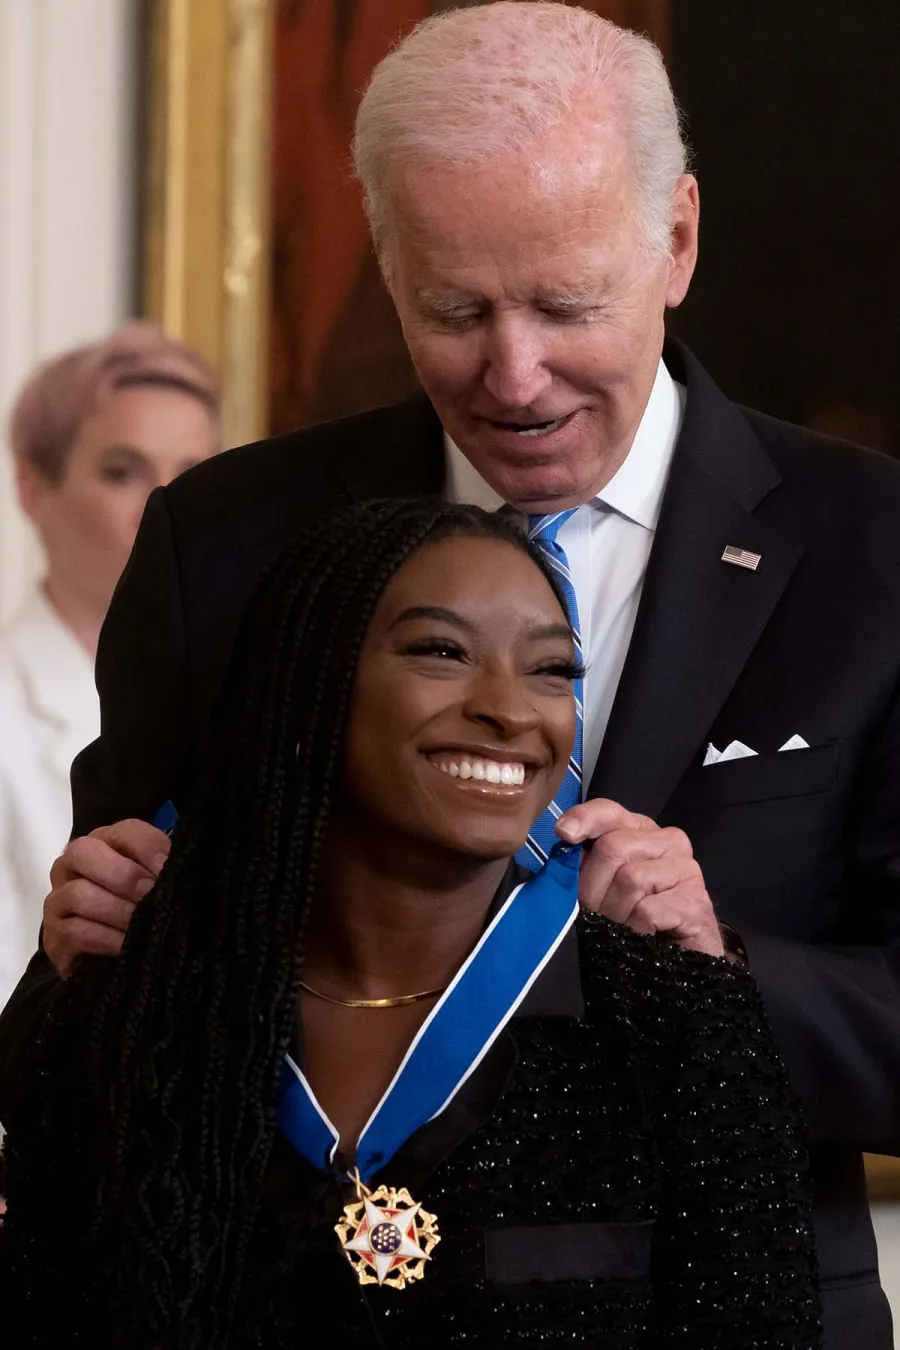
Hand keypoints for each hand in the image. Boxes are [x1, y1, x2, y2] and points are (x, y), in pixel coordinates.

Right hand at [43, 820, 171, 977]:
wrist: (105, 956)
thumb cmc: (135, 910)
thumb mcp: (153, 885)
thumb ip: (162, 871)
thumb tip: (181, 871)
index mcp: (102, 844)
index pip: (123, 832)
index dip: (146, 847)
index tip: (166, 868)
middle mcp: (72, 866)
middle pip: (84, 852)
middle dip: (123, 875)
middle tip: (149, 895)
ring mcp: (58, 899)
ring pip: (79, 894)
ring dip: (117, 910)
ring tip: (142, 924)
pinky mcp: (53, 935)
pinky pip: (74, 931)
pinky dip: (106, 939)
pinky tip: (126, 946)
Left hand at [557, 799, 724, 956]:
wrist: (675, 962)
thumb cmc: (631, 919)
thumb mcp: (601, 885)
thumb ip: (584, 861)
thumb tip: (562, 843)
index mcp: (641, 831)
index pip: (609, 812)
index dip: (584, 819)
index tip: (564, 834)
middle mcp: (668, 842)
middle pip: (613, 848)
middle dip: (594, 887)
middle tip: (595, 914)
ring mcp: (687, 870)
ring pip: (631, 878)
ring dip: (614, 913)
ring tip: (618, 929)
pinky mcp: (696, 903)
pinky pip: (647, 910)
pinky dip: (633, 929)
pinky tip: (639, 938)